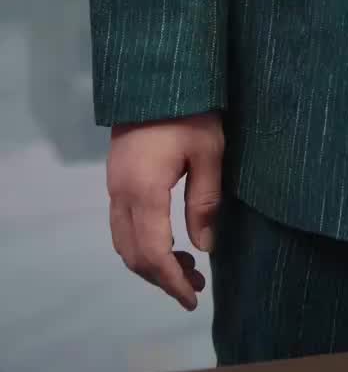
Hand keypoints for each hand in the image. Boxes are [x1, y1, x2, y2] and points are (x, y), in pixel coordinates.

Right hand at [106, 111, 223, 310]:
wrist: (157, 73)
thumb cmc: (190, 109)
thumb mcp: (209, 152)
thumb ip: (204, 202)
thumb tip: (204, 248)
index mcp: (144, 191)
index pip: (153, 254)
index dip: (171, 282)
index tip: (193, 298)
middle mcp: (121, 193)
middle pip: (134, 255)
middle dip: (163, 277)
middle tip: (195, 285)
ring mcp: (114, 185)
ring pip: (124, 242)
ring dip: (151, 262)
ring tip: (187, 266)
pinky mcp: (116, 176)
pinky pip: (122, 224)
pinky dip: (142, 242)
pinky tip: (169, 240)